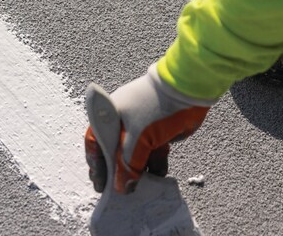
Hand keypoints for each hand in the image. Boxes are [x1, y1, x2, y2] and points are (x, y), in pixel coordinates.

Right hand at [84, 64, 213, 193]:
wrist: (187, 91)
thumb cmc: (154, 108)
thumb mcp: (137, 138)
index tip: (100, 185)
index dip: (96, 164)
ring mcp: (140, 127)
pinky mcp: (157, 133)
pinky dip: (153, 165)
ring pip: (134, 155)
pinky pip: (151, 153)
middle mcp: (121, 122)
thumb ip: (127, 165)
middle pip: (114, 151)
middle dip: (117, 171)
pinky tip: (156, 179)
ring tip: (139, 190)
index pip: (95, 143)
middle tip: (119, 191)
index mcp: (108, 116)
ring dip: (137, 171)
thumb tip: (122, 188)